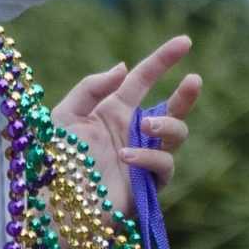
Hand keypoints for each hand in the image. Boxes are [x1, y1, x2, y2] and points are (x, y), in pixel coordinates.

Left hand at [51, 35, 204, 213]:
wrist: (55, 207)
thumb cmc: (55, 162)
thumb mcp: (65, 115)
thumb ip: (92, 88)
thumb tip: (124, 67)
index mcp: (112, 112)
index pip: (142, 80)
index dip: (163, 60)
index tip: (185, 41)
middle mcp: (132, 132)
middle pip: (171, 108)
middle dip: (186, 94)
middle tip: (193, 79)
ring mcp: (143, 158)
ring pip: (176, 134)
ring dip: (166, 123)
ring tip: (147, 123)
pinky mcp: (148, 185)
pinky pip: (164, 163)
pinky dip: (149, 155)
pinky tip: (126, 156)